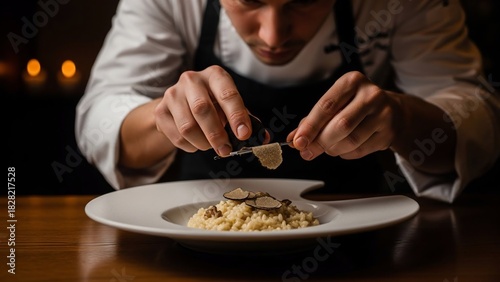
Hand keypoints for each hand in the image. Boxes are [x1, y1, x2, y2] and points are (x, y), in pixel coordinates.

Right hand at [154, 65, 253, 156]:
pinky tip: (197, 143)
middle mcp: (191, 80)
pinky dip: (190, 146)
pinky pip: (177, 136)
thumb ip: (246, 121)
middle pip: (202, 109)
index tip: (244, 134)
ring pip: (187, 126)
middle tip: (226, 149)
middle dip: (217, 134)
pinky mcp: (161, 110)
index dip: (237, 116)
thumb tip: (262, 138)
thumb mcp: (230, 106)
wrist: (182, 101)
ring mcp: (172, 94)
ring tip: (212, 146)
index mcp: (215, 75)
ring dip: (203, 143)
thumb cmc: (213, 103)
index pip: (227, 94)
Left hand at [287, 71, 402, 159]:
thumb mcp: (335, 103)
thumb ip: (312, 120)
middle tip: (308, 151)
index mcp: (352, 81)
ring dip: (333, 149)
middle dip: (320, 142)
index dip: (310, 126)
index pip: (327, 106)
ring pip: (351, 141)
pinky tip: (344, 147)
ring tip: (328, 147)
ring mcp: (383, 114)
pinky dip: (345, 153)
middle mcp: (371, 95)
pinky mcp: (388, 134)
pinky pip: (360, 151)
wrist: (392, 111)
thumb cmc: (355, 106)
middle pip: (341, 125)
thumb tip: (294, 139)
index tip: (298, 141)